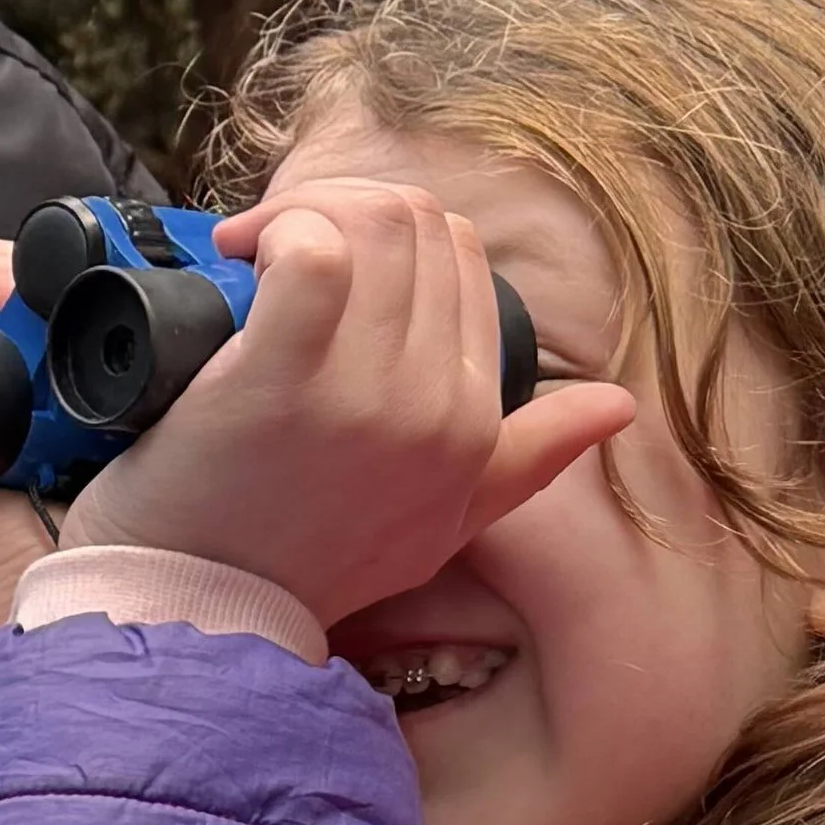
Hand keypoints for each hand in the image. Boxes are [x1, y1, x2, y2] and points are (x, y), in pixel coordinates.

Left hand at [63, 181, 635, 624]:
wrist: (207, 612)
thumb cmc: (312, 562)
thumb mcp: (444, 523)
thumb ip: (530, 460)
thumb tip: (617, 406)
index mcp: (474, 426)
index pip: (463, 259)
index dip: (393, 240)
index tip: (326, 269)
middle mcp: (435, 408)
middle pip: (419, 227)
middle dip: (349, 211)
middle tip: (280, 249)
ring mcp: (363, 394)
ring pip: (374, 224)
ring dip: (308, 212)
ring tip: (254, 252)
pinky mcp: (283, 379)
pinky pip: (312, 253)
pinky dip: (278, 232)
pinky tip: (239, 258)